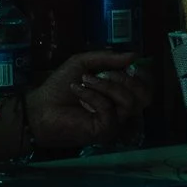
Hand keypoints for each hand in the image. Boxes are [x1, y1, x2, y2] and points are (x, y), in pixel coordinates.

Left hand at [26, 51, 159, 151]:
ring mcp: (115, 122)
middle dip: (127, 79)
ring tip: (86, 80)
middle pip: (146, 96)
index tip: (128, 64)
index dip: (143, 74)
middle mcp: (121, 109)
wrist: (39, 107)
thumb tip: (135, 55)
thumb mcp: (83, 63)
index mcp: (119, 93)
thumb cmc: (60, 86)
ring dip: (107, 85)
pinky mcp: (105, 130)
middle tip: (105, 73)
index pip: (147, 87)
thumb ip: (108, 58)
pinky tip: (77, 91)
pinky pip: (110, 110)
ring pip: (129, 102)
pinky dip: (93, 95)